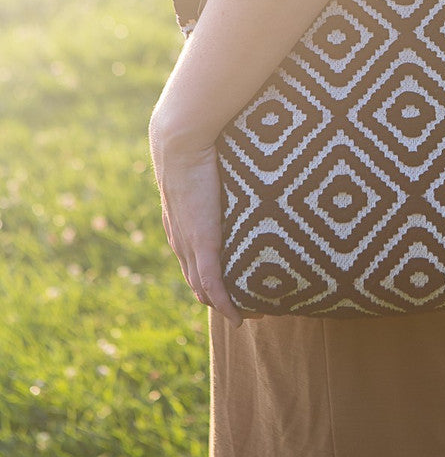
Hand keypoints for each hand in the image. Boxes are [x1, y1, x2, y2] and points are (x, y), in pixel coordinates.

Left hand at [149, 125, 243, 327]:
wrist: (181, 140)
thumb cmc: (197, 144)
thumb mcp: (205, 168)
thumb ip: (215, 176)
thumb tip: (234, 162)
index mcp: (179, 226)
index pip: (193, 264)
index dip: (211, 280)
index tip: (234, 288)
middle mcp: (180, 241)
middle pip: (197, 285)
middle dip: (220, 301)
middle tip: (248, 309)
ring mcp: (189, 244)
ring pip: (204, 290)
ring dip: (226, 306)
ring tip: (252, 314)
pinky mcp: (202, 242)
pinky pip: (213, 284)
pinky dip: (226, 303)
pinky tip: (240, 316)